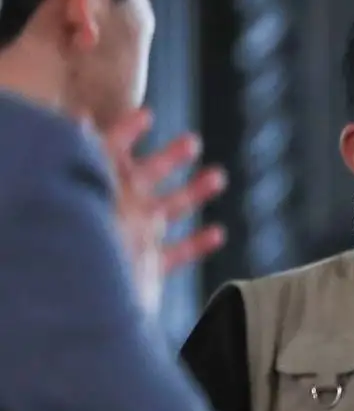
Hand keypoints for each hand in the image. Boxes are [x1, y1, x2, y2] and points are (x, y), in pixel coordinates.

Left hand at [101, 108, 227, 315]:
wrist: (89, 296)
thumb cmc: (82, 241)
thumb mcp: (87, 189)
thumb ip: (88, 156)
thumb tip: (78, 119)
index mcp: (107, 186)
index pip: (115, 149)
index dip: (128, 129)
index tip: (148, 114)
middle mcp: (123, 207)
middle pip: (149, 175)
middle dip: (171, 157)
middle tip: (192, 141)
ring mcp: (138, 237)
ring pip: (171, 209)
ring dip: (195, 192)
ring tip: (217, 177)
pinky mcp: (149, 265)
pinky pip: (178, 253)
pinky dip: (198, 243)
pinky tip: (218, 234)